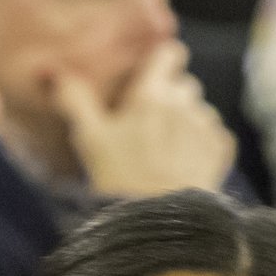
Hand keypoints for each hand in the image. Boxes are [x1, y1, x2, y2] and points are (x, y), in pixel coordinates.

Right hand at [51, 41, 235, 198]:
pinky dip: (205, 143)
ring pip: (200, 110)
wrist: (157, 223)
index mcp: (151, 94)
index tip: (153, 74)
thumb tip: (55, 72)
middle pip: (184, 84)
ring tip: (167, 151)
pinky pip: (216, 134)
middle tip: (150, 125)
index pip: (169, 52)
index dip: (162, 61)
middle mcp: (184, 103)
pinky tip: (186, 163)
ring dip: (188, 122)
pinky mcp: (221, 150)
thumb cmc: (119, 180)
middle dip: (170, 97)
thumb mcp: (89, 139)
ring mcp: (206, 126)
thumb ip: (75, 100)